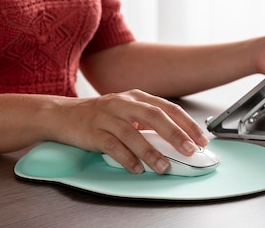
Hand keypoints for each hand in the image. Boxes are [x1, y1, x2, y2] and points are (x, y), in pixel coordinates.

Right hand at [51, 89, 207, 173]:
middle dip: (175, 134)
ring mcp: (107, 116)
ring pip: (133, 133)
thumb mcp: (126, 111)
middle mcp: (123, 103)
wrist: (62, 114)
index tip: (201, 139)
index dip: (186, 123)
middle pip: (154, 115)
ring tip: (163, 166)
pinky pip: (112, 145)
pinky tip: (136, 168)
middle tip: (190, 150)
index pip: (167, 107)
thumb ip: (148, 121)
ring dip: (151, 151)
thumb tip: (178, 140)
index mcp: (136, 97)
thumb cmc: (99, 115)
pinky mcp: (92, 131)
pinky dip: (126, 158)